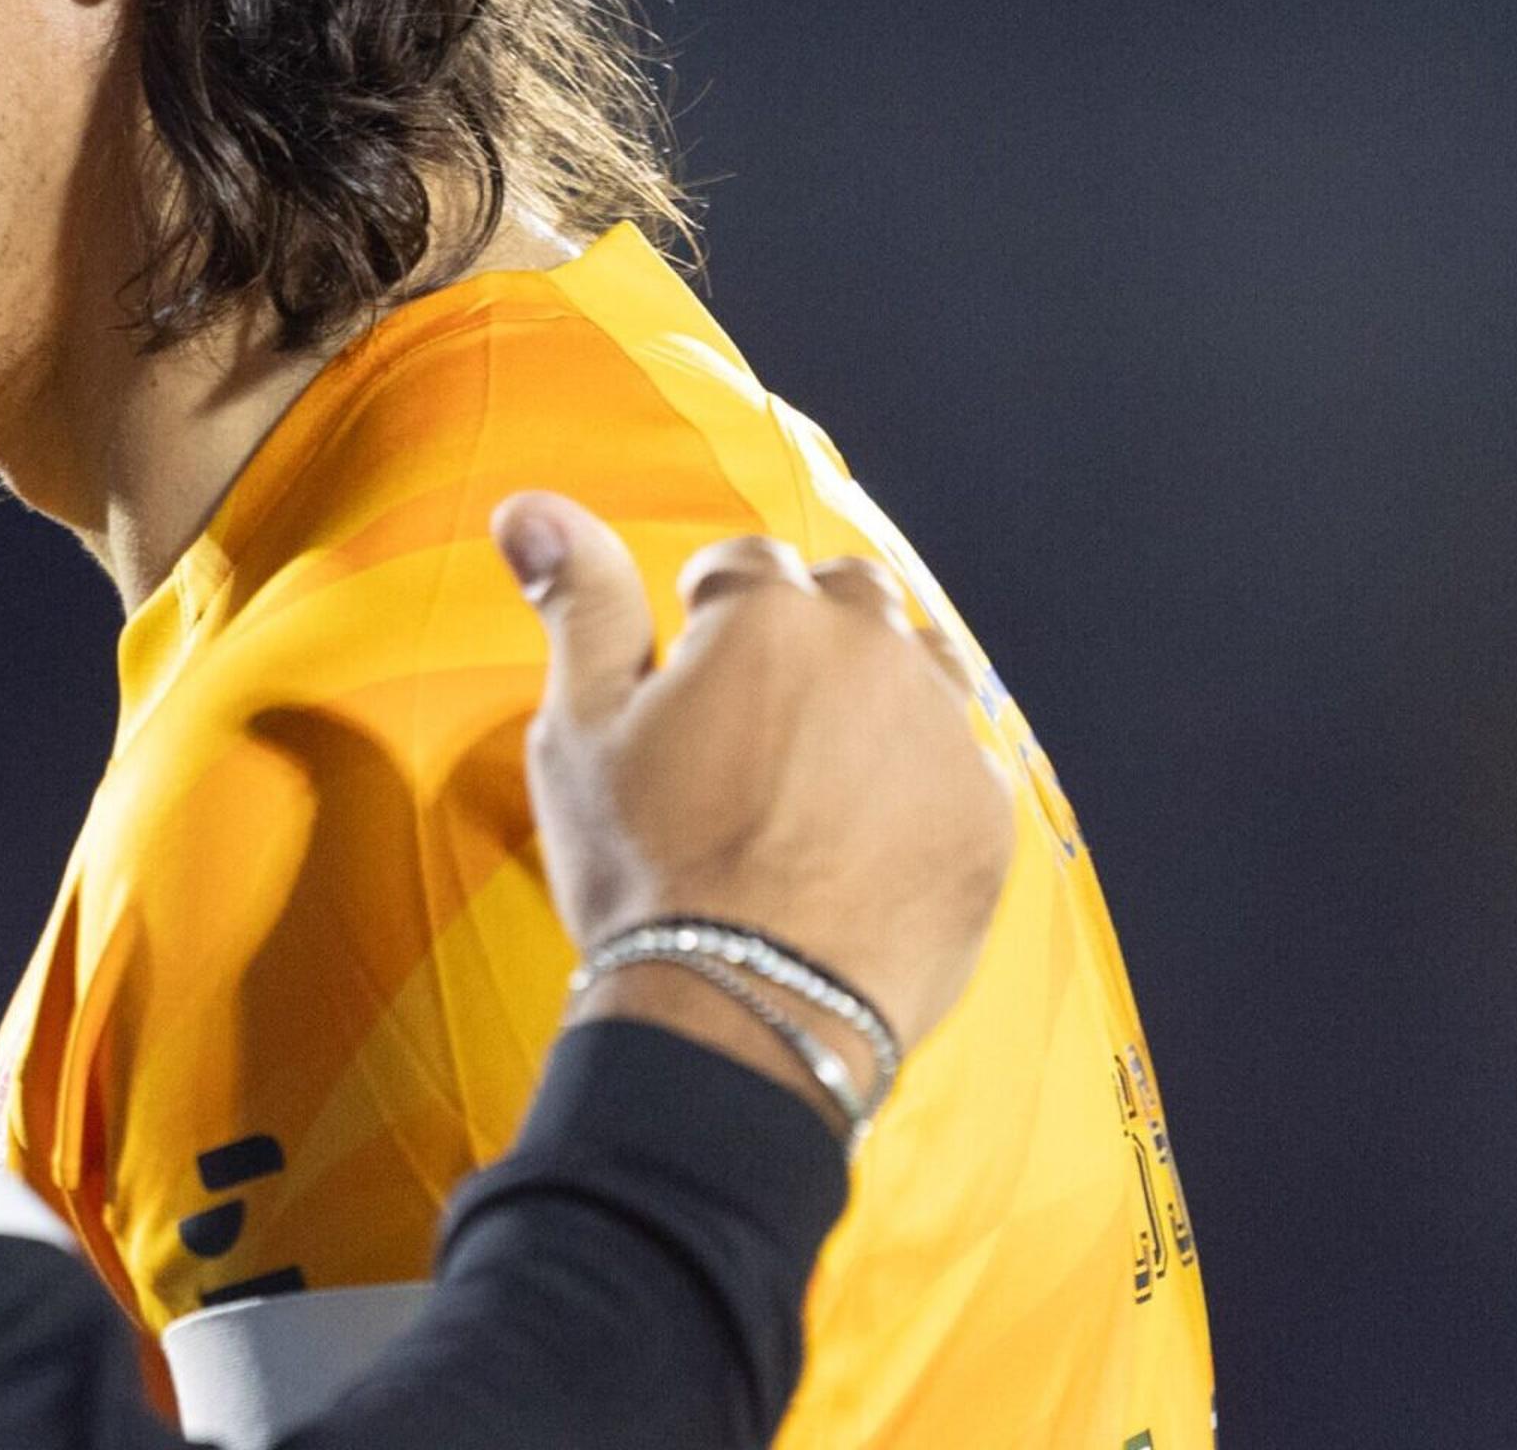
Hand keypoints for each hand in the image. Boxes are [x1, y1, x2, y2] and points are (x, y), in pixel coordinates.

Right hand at [492, 492, 1012, 1070]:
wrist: (748, 1011)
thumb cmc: (648, 867)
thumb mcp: (580, 729)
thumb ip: (577, 602)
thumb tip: (531, 505)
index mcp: (769, 617)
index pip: (744, 562)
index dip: (706, 610)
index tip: (688, 673)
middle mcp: (873, 652)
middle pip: (850, 595)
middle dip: (805, 628)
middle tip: (755, 713)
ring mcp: (943, 733)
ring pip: (923, 664)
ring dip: (877, 684)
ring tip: (820, 759)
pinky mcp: (985, 815)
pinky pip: (962, 757)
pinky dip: (919, 772)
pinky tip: (867, 828)